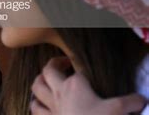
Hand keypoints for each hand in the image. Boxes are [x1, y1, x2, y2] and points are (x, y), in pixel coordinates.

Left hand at [30, 57, 145, 114]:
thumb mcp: (118, 111)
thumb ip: (130, 103)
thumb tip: (142, 99)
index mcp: (75, 85)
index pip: (75, 70)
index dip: (79, 68)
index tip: (85, 71)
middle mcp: (60, 93)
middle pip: (47, 72)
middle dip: (53, 65)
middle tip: (62, 64)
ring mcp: (52, 108)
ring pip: (36, 88)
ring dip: (39, 82)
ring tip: (47, 81)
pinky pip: (35, 110)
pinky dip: (36, 105)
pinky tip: (41, 105)